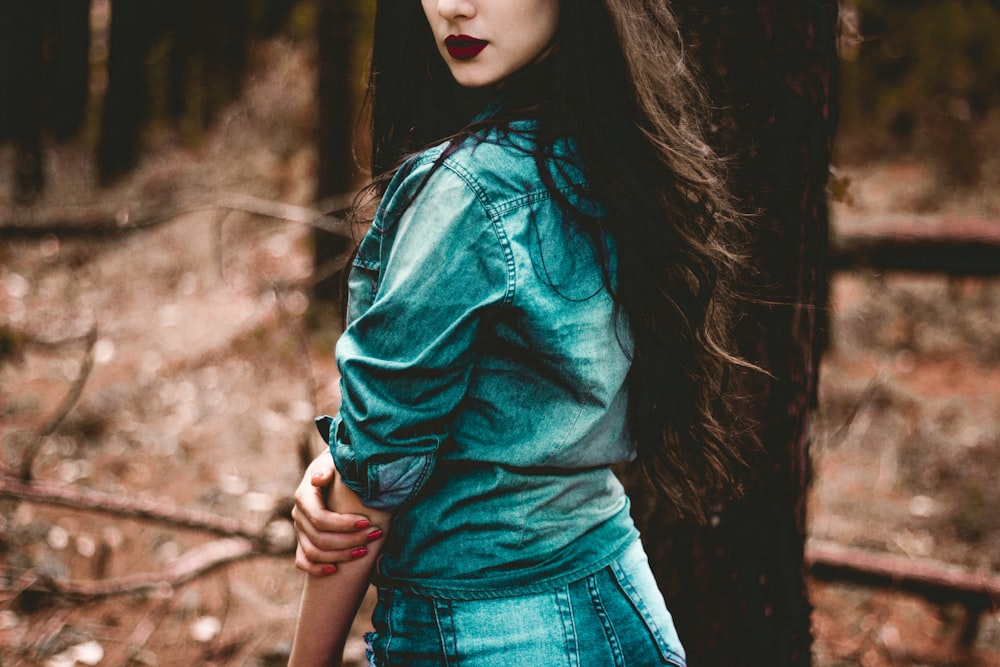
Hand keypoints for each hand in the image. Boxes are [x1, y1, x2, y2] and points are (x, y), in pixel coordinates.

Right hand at [291, 450, 383, 575]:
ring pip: (313, 552)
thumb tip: (318, 479)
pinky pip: (303, 561)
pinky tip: (335, 571)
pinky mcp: (304, 540)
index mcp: (304, 496)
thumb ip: (328, 468)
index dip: (343, 525)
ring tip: (364, 552)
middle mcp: (299, 514)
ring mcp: (300, 529)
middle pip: (319, 538)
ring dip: (339, 556)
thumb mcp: (334, 460)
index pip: (320, 518)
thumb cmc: (338, 464)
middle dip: (349, 541)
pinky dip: (316, 569)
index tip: (368, 522)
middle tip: (375, 535)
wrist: (333, 469)